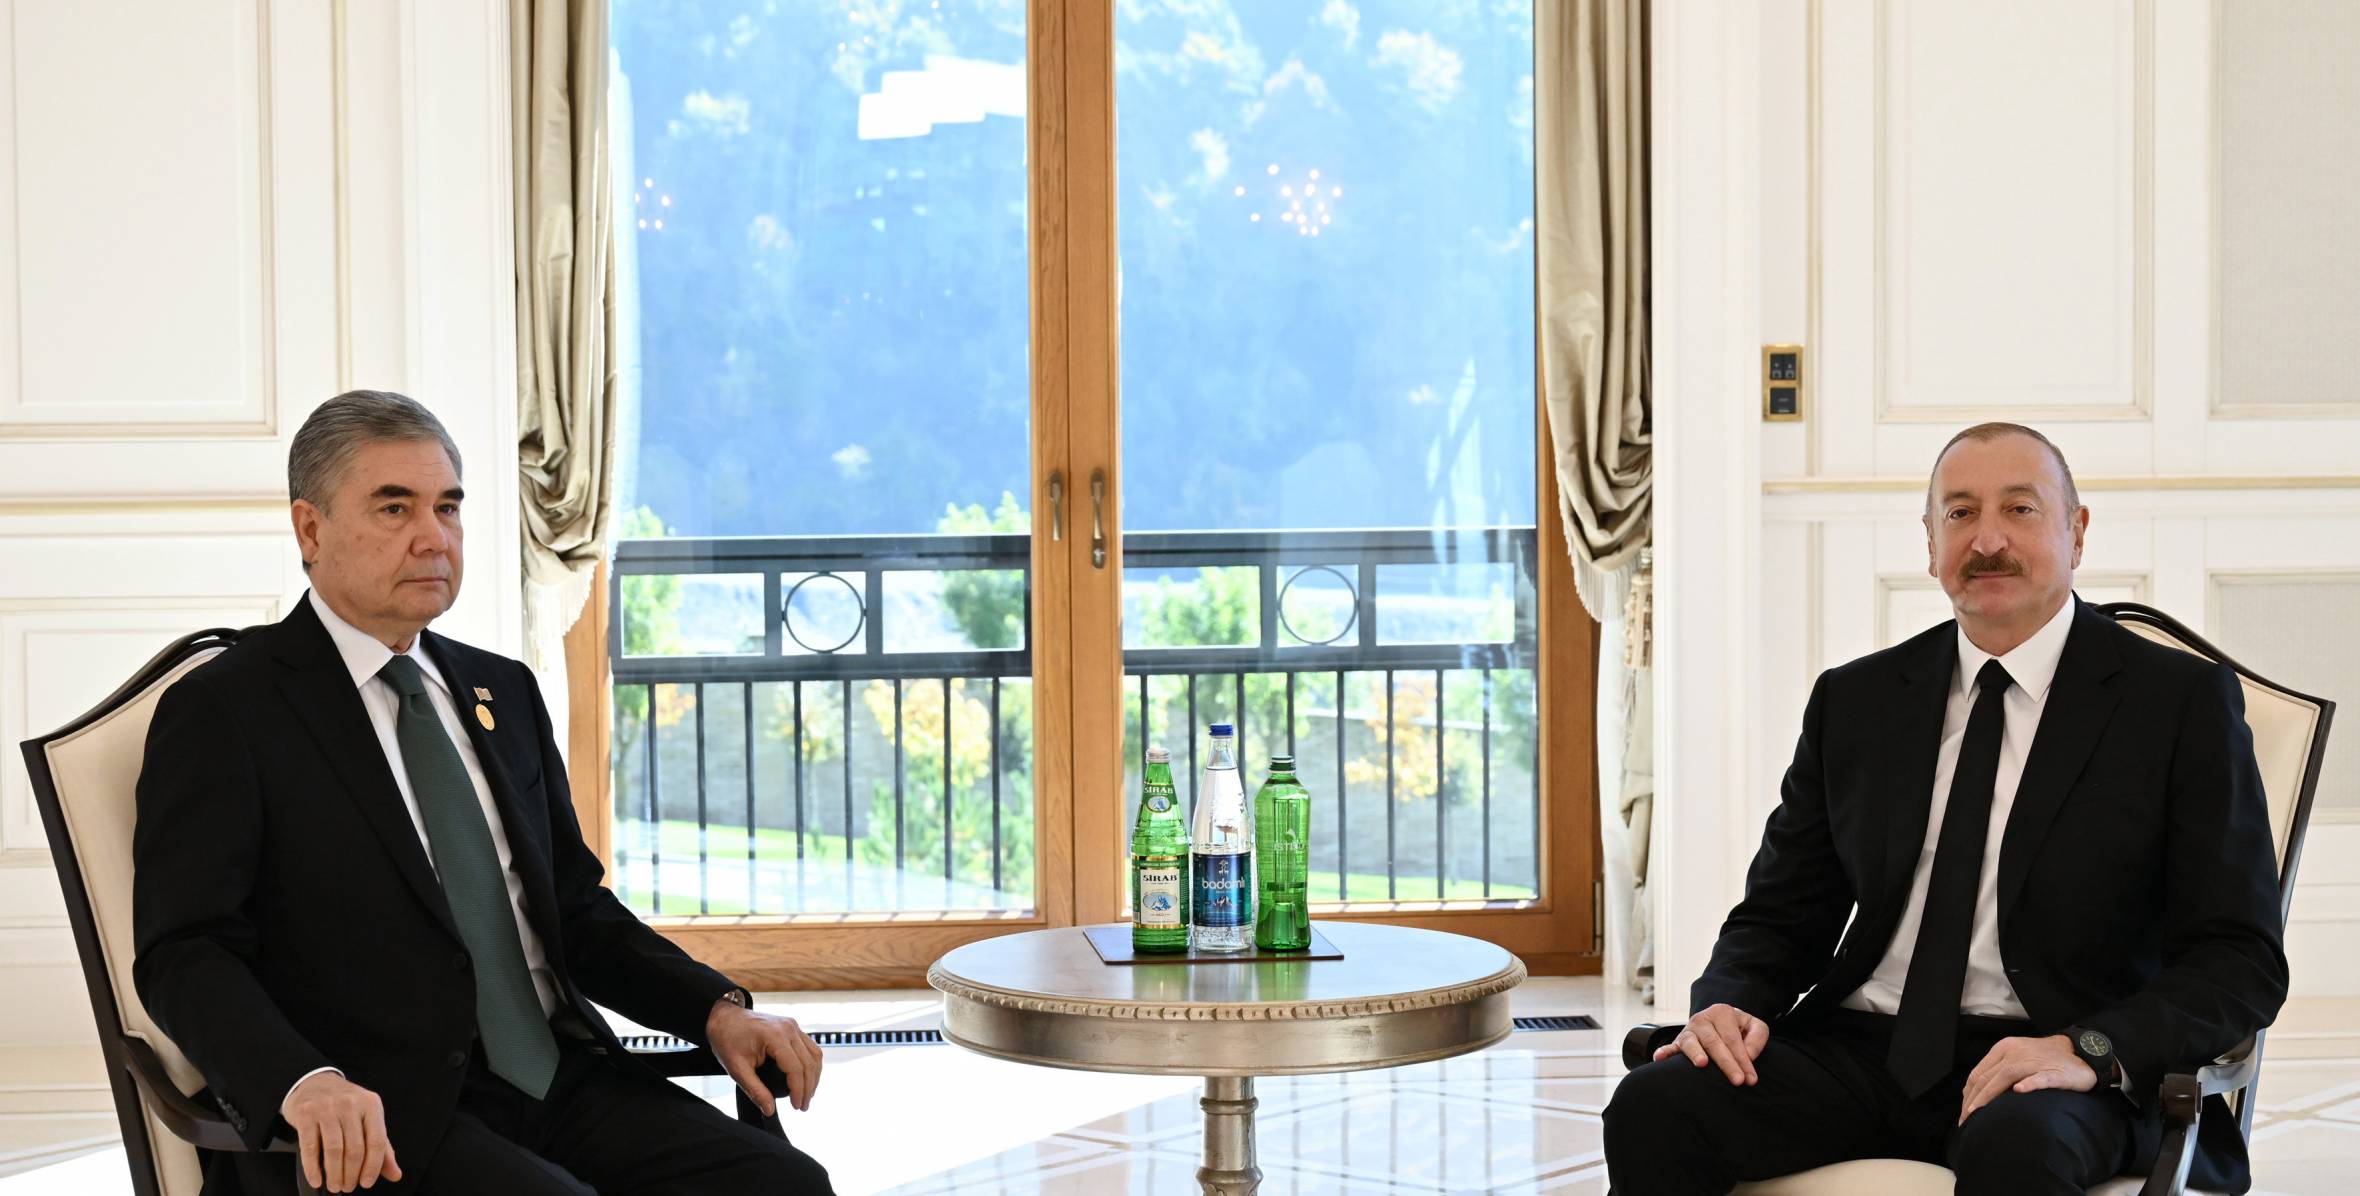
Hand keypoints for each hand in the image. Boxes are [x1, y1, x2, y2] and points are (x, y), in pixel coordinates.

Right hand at [279, 1071, 400, 1192]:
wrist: (314, 1083)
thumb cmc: (344, 1104)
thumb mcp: (368, 1118)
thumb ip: (382, 1146)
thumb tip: (394, 1174)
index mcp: (371, 1104)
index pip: (376, 1141)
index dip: (373, 1167)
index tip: (367, 1182)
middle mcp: (350, 1104)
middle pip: (355, 1148)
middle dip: (351, 1174)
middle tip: (348, 1186)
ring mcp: (327, 1108)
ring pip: (334, 1150)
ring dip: (335, 1173)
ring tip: (335, 1185)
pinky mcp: (306, 1114)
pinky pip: (310, 1147)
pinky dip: (313, 1168)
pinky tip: (317, 1178)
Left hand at [706, 997, 823, 1115]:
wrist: (723, 1018)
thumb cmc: (727, 1039)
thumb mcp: (736, 1069)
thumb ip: (755, 1090)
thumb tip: (769, 1109)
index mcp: (775, 1036)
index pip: (796, 1068)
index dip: (799, 1090)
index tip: (796, 1106)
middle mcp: (788, 1028)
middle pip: (809, 1062)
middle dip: (808, 1088)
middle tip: (803, 1106)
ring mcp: (792, 1025)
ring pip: (815, 1054)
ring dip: (814, 1076)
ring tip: (807, 1095)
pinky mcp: (792, 1027)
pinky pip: (810, 1047)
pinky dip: (811, 1064)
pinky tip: (806, 1078)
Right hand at [1651, 1003, 1769, 1085]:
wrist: (1718, 1023)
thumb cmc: (1738, 1029)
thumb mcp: (1754, 1026)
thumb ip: (1757, 1037)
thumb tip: (1748, 1055)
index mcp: (1722, 1012)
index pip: (1733, 1038)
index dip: (1743, 1059)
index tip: (1750, 1078)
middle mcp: (1702, 1019)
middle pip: (1714, 1042)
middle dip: (1727, 1063)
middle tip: (1737, 1080)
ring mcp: (1688, 1030)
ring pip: (1691, 1043)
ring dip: (1696, 1053)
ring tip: (1703, 1064)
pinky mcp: (1677, 1042)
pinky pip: (1669, 1046)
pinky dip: (1664, 1052)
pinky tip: (1660, 1058)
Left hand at [1957, 1034, 2096, 1124]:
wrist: (2080, 1052)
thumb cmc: (2045, 1060)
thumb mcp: (2017, 1060)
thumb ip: (1998, 1073)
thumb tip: (1977, 1094)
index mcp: (2003, 1049)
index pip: (1978, 1074)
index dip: (1968, 1095)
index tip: (1963, 1114)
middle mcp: (2015, 1053)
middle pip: (1987, 1077)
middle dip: (1973, 1101)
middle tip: (1966, 1121)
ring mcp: (2035, 1061)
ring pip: (2006, 1077)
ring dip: (1989, 1096)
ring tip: (1979, 1113)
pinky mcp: (2054, 1072)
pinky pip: (2040, 1078)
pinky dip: (2029, 1084)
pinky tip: (2019, 1091)